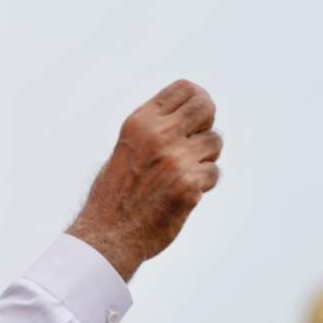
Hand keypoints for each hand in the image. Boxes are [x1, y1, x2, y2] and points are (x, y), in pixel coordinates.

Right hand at [67, 80, 221, 281]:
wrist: (107, 234)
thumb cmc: (116, 193)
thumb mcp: (127, 147)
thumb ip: (154, 129)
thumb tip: (189, 116)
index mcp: (140, 122)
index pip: (184, 88)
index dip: (196, 100)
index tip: (194, 118)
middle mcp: (158, 135)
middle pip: (206, 106)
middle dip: (207, 123)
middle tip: (196, 141)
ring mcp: (176, 159)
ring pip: (215, 142)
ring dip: (205, 158)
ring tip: (182, 174)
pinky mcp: (189, 185)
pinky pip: (213, 173)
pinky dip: (203, 185)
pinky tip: (182, 195)